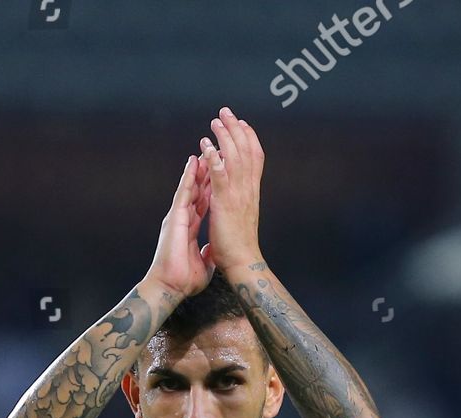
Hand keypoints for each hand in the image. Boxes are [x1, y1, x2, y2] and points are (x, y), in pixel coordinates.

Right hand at [144, 155, 213, 301]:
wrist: (170, 287)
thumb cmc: (183, 280)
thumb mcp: (203, 264)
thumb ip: (207, 254)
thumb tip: (212, 252)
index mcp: (189, 228)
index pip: (202, 204)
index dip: (210, 189)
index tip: (219, 176)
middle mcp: (183, 218)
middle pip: (197, 191)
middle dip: (205, 173)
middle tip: (214, 154)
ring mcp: (178, 216)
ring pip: (190, 187)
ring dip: (197, 169)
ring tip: (205, 150)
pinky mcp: (175, 217)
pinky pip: (184, 192)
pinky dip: (189, 176)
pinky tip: (194, 162)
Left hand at [199, 107, 263, 276]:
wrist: (242, 261)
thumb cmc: (239, 247)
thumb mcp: (241, 219)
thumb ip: (238, 205)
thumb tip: (234, 199)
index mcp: (252, 192)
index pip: (255, 157)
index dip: (250, 138)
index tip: (243, 123)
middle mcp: (248, 189)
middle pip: (246, 150)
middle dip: (236, 129)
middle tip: (226, 112)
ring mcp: (237, 194)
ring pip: (234, 156)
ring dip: (224, 136)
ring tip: (215, 121)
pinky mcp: (224, 201)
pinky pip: (219, 173)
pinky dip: (213, 156)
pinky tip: (205, 144)